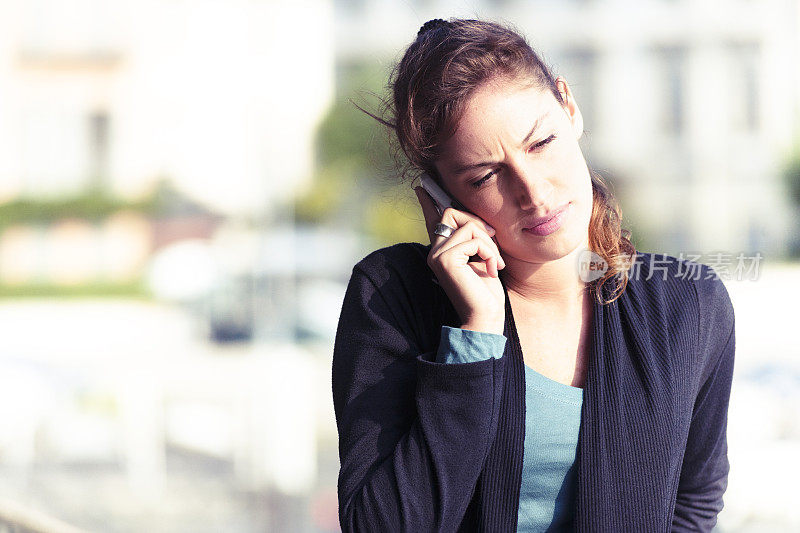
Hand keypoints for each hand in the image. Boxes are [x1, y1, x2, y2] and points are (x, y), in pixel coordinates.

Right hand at [415, 186, 505, 333]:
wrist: (485, 318)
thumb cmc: (486, 293)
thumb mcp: (482, 259)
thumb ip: (475, 240)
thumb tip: (475, 221)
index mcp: (442, 251)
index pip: (433, 219)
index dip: (429, 202)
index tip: (422, 186)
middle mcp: (434, 251)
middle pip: (452, 212)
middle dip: (479, 224)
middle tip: (492, 247)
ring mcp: (436, 255)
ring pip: (468, 225)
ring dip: (489, 243)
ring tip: (494, 264)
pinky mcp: (445, 260)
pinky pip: (474, 239)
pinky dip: (489, 252)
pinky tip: (491, 270)